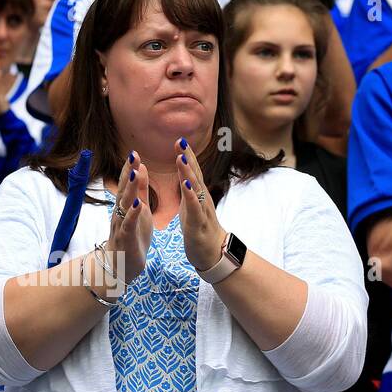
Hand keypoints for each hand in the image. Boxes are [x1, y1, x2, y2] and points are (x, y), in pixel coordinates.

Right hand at [106, 150, 152, 286]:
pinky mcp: (126, 237)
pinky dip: (132, 213)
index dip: (130, 168)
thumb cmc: (133, 236)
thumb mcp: (140, 210)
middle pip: (124, 189)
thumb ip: (141, 190)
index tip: (134, 152)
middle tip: (133, 156)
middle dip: (129, 173)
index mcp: (126, 205)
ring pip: (125, 204)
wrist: (122, 266)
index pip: (128, 183)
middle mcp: (120, 212)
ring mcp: (121, 224)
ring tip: (136, 174)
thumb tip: (141, 168)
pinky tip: (137, 204)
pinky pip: (128, 223)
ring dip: (130, 189)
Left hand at [174, 138, 227, 271]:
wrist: (212, 253)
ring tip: (181, 157)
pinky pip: (194, 208)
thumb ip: (188, 187)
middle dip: (187, 157)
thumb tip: (185, 171)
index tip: (179, 139)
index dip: (186, 155)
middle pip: (195, 174)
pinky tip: (185, 186)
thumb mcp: (191, 204)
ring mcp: (201, 210)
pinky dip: (189, 196)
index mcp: (197, 194)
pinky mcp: (198, 223)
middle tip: (180, 140)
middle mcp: (201, 199)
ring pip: (195, 189)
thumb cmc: (199, 227)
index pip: (192, 171)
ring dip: (188, 172)